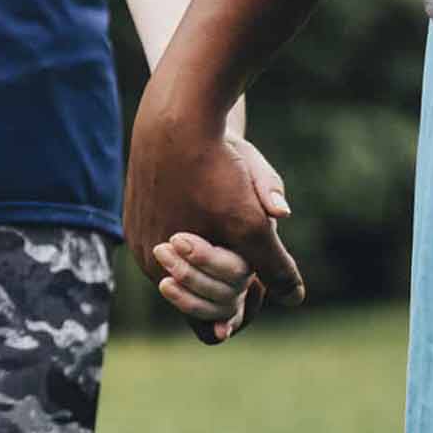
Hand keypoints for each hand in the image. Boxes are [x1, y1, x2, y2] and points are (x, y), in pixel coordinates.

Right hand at [125, 89, 304, 342]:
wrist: (178, 112)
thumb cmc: (215, 169)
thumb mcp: (253, 223)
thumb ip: (274, 267)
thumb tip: (293, 299)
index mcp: (165, 271)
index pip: (205, 321)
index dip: (238, 310)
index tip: (259, 290)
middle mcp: (146, 255)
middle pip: (198, 288)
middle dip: (229, 276)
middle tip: (253, 253)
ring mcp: (140, 227)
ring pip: (189, 257)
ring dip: (216, 245)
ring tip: (232, 210)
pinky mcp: (140, 202)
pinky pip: (174, 229)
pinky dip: (197, 224)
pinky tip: (210, 193)